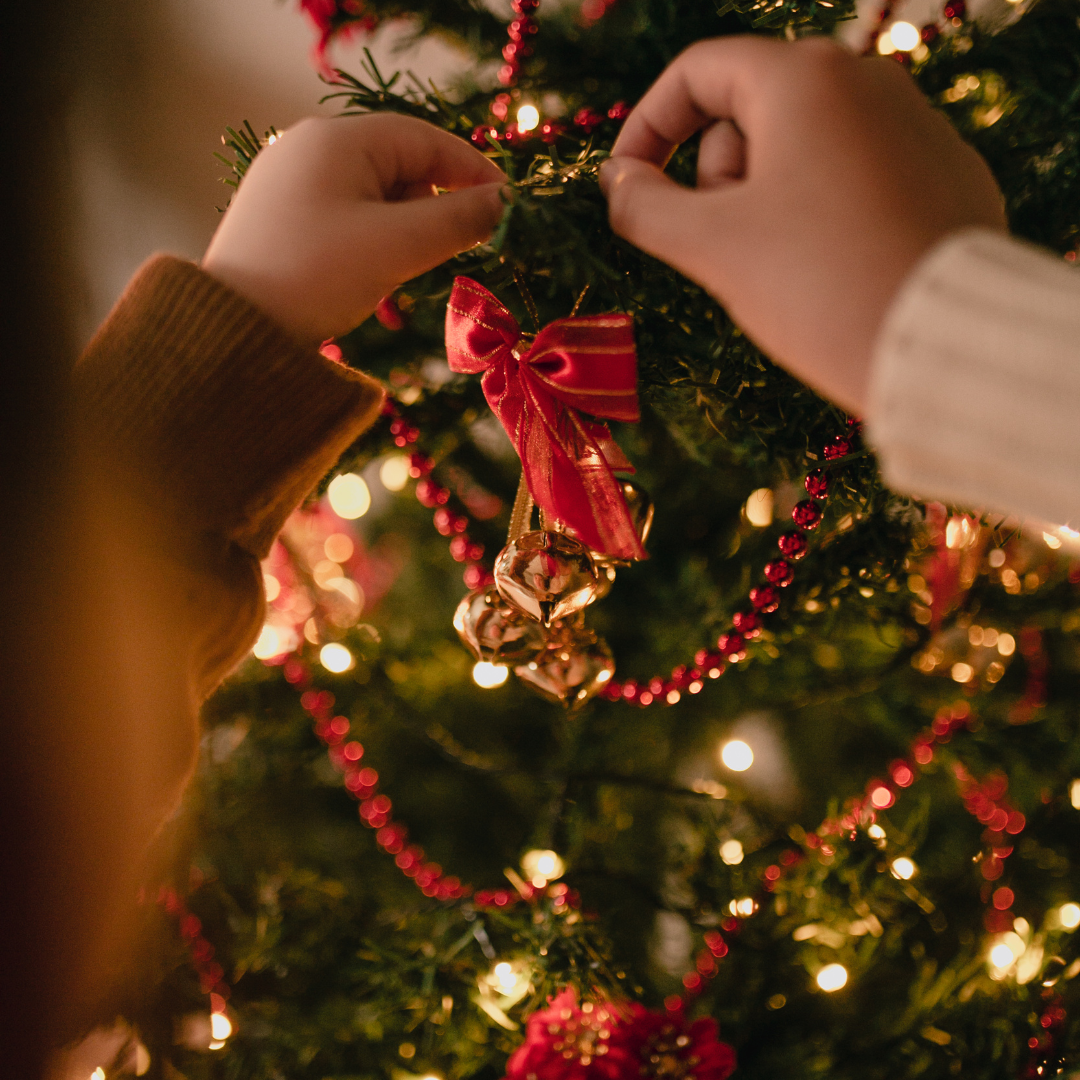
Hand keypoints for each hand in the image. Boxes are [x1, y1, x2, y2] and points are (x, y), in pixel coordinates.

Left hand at [203, 114, 505, 343]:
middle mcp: (309, 149)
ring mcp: (290, 183)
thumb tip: (506, 204)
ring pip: (375, 198)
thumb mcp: (398, 246)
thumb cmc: (317, 276)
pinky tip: (378, 285)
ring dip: (406, 235)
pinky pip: (346, 219)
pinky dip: (375, 245)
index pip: (426, 139)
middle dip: (436, 209)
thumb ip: (459, 220)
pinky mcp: (281, 219)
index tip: (509, 207)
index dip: (473, 171)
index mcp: (337, 139)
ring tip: (410, 277)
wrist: (233, 330)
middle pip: (400, 167)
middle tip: (462, 250)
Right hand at [600, 36, 1005, 413]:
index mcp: (805, 79)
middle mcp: (868, 81)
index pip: (698, 71)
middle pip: (751, 110)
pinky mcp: (946, 175)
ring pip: (804, 148)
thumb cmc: (816, 285)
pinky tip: (833, 271)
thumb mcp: (712, 247)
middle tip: (725, 247)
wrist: (944, 345)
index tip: (628, 186)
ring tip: (784, 269)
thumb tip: (618, 182)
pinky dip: (823, 215)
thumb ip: (644, 206)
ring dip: (767, 202)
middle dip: (717, 178)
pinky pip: (856, 178)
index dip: (647, 127)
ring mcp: (917, 125)